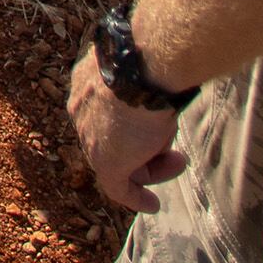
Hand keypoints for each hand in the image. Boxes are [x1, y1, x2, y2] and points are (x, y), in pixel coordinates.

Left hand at [67, 40, 188, 212]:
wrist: (141, 67)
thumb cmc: (150, 57)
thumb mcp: (144, 64)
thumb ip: (147, 74)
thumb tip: (168, 63)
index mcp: (86, 81)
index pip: (106, 111)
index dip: (132, 124)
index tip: (153, 131)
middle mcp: (82, 109)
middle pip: (115, 137)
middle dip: (148, 148)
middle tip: (177, 151)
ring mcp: (91, 137)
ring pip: (122, 162)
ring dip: (154, 168)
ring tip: (180, 160)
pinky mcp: (104, 162)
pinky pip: (118, 187)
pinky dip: (135, 198)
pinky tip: (152, 205)